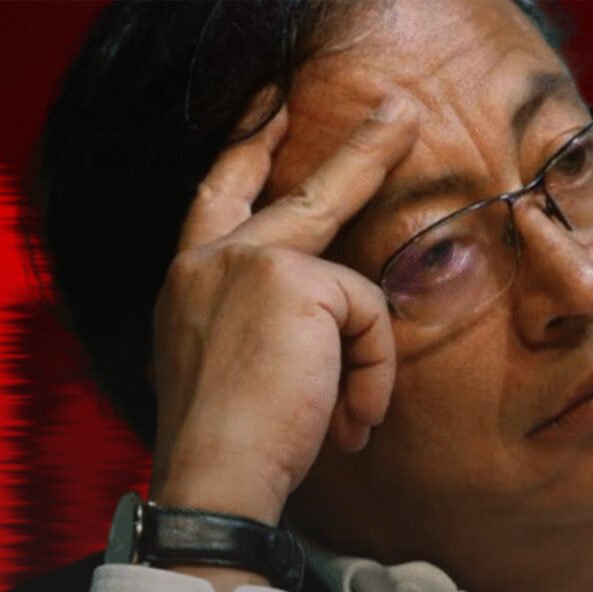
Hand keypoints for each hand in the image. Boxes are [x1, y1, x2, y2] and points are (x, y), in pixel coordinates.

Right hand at [148, 95, 417, 525]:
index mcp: (189, 282)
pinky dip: (370, 375)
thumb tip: (327, 330)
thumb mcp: (233, 369)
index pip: (218, 198)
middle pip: (299, 191)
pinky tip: (346, 422)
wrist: (214, 478)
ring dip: (367, 353)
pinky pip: (368, 316)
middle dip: (359, 152)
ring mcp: (250, 260)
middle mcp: (209, 259)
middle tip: (403, 114)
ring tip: (351, 416)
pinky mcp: (295, 279)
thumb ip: (264, 327)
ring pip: (352, 281)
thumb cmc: (229, 445)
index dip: (245, 154)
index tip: (270, 112)